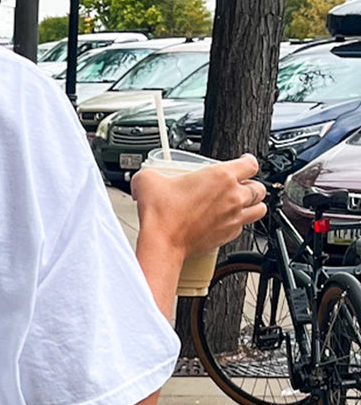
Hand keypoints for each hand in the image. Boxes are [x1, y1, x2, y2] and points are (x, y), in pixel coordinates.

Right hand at [130, 153, 267, 259]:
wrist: (162, 243)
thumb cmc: (161, 215)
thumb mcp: (148, 181)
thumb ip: (151, 173)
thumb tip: (145, 176)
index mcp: (221, 176)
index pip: (251, 164)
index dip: (248, 161)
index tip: (244, 162)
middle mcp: (233, 196)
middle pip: (259, 187)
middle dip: (252, 185)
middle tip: (240, 186)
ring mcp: (233, 218)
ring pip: (259, 209)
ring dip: (253, 205)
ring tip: (244, 204)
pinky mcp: (228, 236)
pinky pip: (243, 228)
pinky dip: (239, 224)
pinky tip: (227, 222)